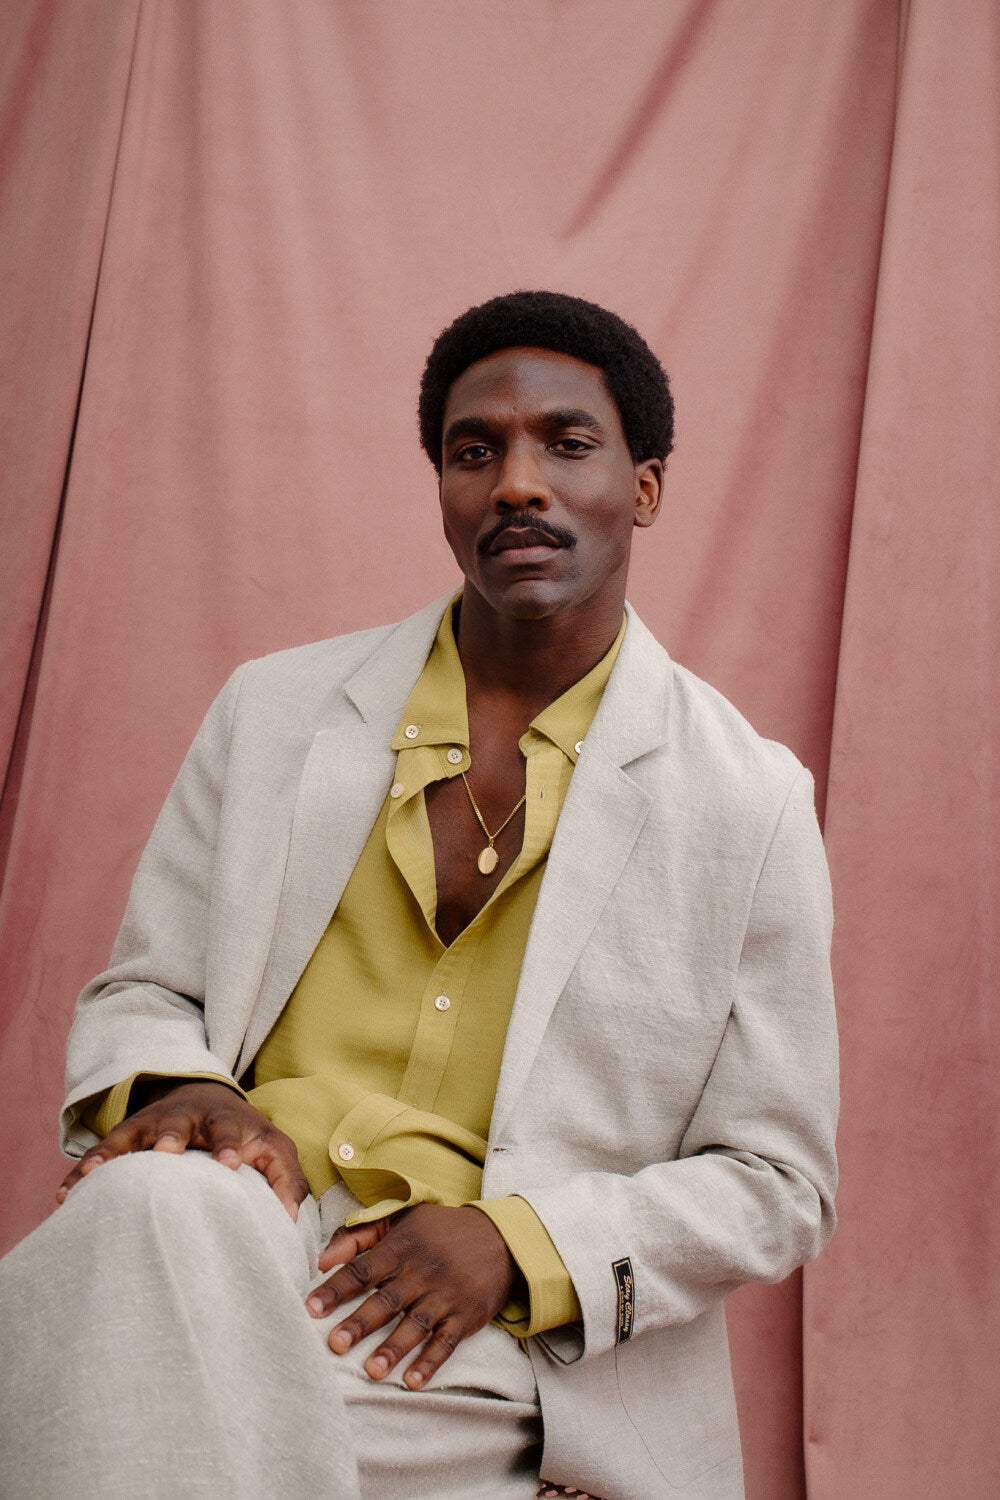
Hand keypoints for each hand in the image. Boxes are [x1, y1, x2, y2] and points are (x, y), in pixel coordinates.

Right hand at [56, 1081, 309, 1219]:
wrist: (206, 1097)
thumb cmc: (246, 1136)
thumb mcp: (274, 1149)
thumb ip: (287, 1180)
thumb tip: (291, 1219)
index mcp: (226, 1121)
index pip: (231, 1129)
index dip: (230, 1144)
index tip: (231, 1163)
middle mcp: (187, 1117)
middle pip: (179, 1122)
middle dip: (173, 1135)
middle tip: (167, 1151)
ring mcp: (154, 1124)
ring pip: (132, 1134)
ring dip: (116, 1152)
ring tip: (95, 1174)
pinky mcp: (128, 1136)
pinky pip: (103, 1152)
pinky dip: (85, 1170)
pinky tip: (67, 1195)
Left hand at [306, 1203, 516, 1387]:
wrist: (501, 1238)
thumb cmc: (440, 1231)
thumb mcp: (402, 1222)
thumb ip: (359, 1236)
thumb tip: (322, 1260)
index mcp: (402, 1247)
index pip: (363, 1269)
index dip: (337, 1288)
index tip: (311, 1307)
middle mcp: (423, 1272)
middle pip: (387, 1300)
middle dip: (360, 1323)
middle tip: (335, 1344)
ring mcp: (446, 1295)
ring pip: (416, 1324)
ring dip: (393, 1348)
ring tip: (371, 1370)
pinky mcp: (466, 1316)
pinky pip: (447, 1342)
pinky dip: (430, 1362)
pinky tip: (412, 1381)